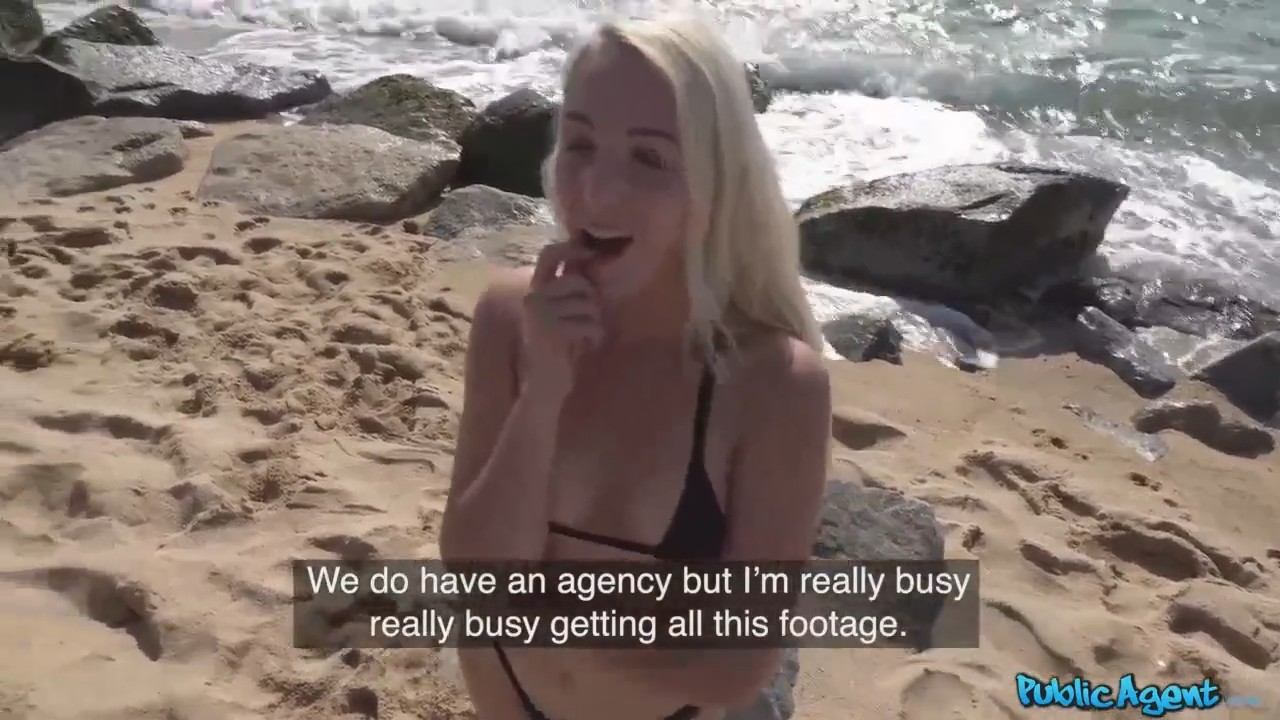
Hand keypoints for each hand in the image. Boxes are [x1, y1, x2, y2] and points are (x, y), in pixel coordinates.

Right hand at [520, 241, 602, 399]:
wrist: (546, 383)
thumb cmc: (561, 346)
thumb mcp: (564, 312)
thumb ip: (571, 288)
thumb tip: (592, 261)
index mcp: (536, 289)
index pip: (550, 254)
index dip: (572, 247)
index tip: (591, 251)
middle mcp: (533, 297)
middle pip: (578, 281)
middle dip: (592, 299)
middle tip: (591, 318)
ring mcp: (541, 314)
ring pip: (589, 303)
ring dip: (596, 321)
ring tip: (588, 335)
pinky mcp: (552, 331)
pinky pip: (589, 323)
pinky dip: (596, 335)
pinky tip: (589, 345)